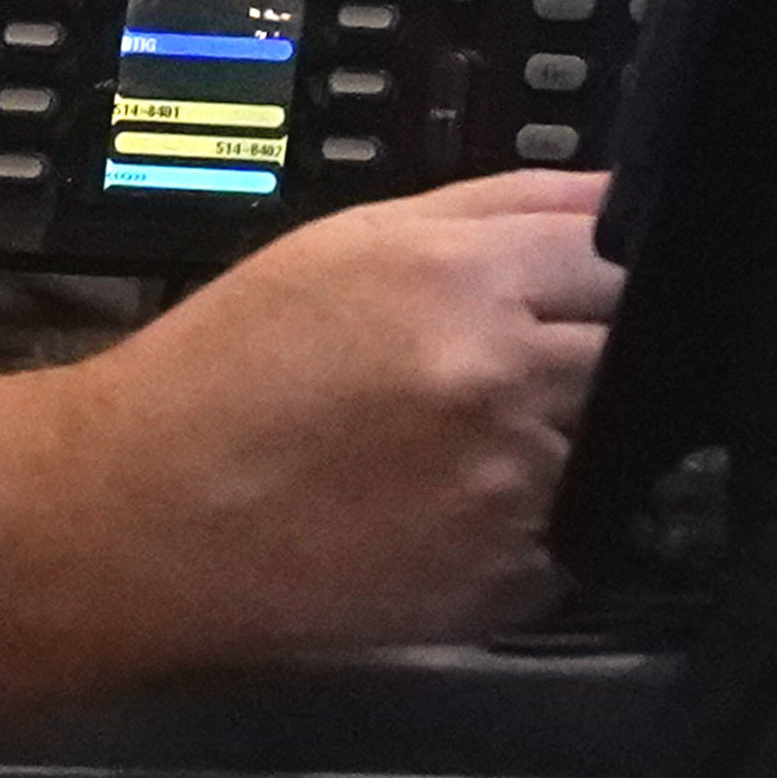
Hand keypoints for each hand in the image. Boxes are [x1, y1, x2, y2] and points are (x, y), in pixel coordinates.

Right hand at [0, 170, 619, 717]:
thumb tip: (618, 197)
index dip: (609, 277)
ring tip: (452, 448)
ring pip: (610, 452)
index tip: (581, 296)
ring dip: (562, 446)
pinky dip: (529, 526)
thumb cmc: (227, 369)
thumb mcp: (346, 241)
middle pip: (634, 357)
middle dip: (587, 361)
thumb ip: (499, 205)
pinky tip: (443, 510)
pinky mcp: (505, 580)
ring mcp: (509, 489)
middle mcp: (499, 380)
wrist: (142, 513)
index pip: (623, 258)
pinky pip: (571, 541)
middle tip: (508, 375)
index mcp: (459, 278)